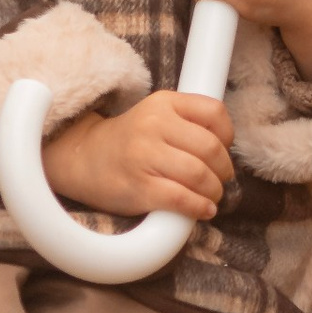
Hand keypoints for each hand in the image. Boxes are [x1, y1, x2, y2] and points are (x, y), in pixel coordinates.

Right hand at [41, 88, 233, 224]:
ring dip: (214, 190)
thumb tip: (226, 148)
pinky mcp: (139, 187)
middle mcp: (154, 125)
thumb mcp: (156, 115)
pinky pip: (181, 198)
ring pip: (199, 174)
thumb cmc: (129, 141)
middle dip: (224, 169)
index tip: (224, 150)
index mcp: (163, 103)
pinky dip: (199, 207)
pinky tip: (204, 209)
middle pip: (210, 148)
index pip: (214, 112)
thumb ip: (187, 121)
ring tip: (212, 195)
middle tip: (222, 179)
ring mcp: (145, 156)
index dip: (228, 134)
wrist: (83, 160)